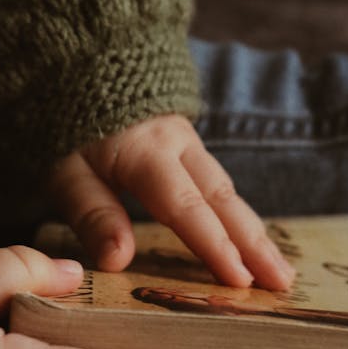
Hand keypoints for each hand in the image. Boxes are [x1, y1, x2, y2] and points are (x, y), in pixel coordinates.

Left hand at [49, 114, 294, 290]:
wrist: (76, 64)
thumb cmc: (64, 125)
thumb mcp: (63, 170)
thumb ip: (92, 213)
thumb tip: (120, 260)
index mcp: (146, 152)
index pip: (187, 207)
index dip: (215, 246)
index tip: (240, 282)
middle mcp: (178, 145)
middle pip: (224, 200)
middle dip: (256, 244)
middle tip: (284, 284)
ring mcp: (188, 142)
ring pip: (229, 192)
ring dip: (256, 234)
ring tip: (281, 272)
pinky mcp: (189, 146)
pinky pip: (220, 185)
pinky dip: (241, 217)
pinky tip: (254, 242)